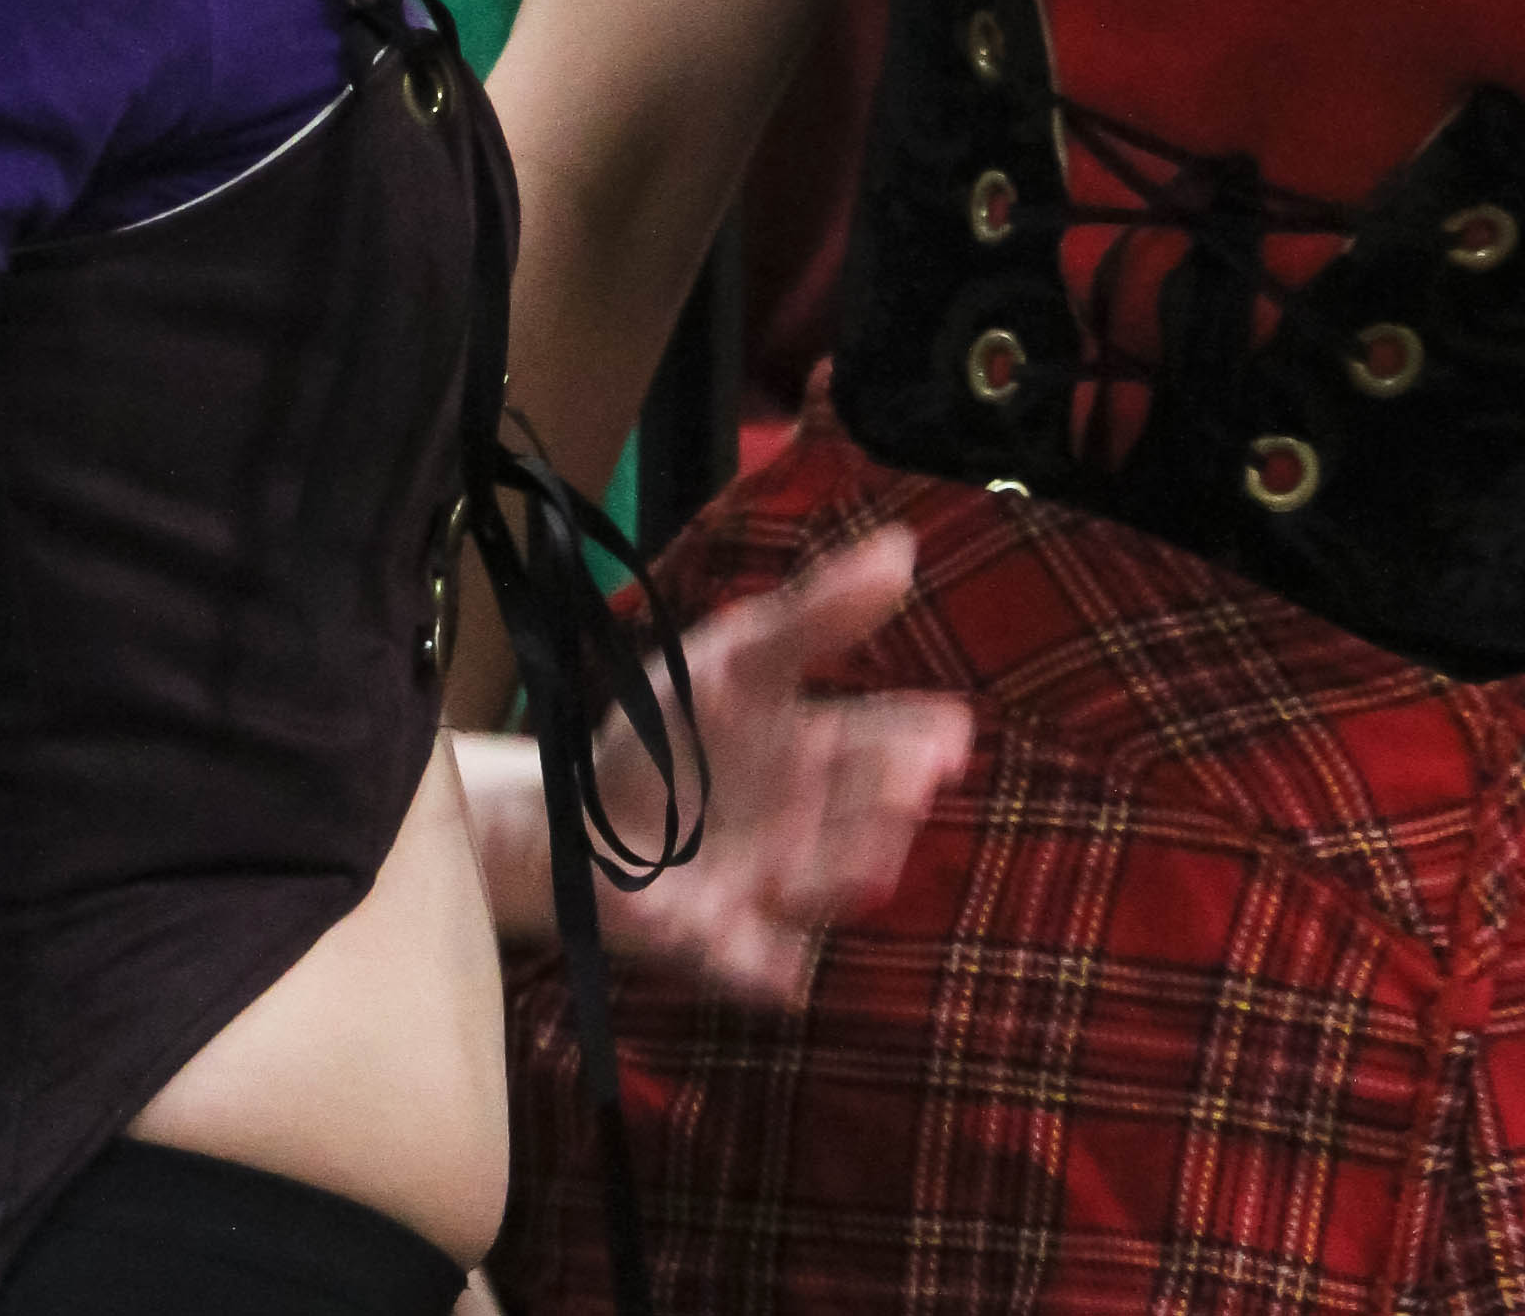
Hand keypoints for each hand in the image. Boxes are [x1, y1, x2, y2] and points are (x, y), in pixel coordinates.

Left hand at [455, 527, 972, 1006]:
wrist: (572, 814)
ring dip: (845, 874)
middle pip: (865, 813)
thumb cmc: (665, 730)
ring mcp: (766, 885)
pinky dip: (770, 972)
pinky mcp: (715, 940)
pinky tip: (788, 976)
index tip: (952, 731)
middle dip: (889, 802)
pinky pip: (751, 964)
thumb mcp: (736, 657)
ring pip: (822, 884)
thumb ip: (816, 615)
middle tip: (910, 782)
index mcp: (818, 752)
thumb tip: (902, 549)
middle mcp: (809, 823)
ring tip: (870, 857)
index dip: (923, 738)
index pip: (888, 740)